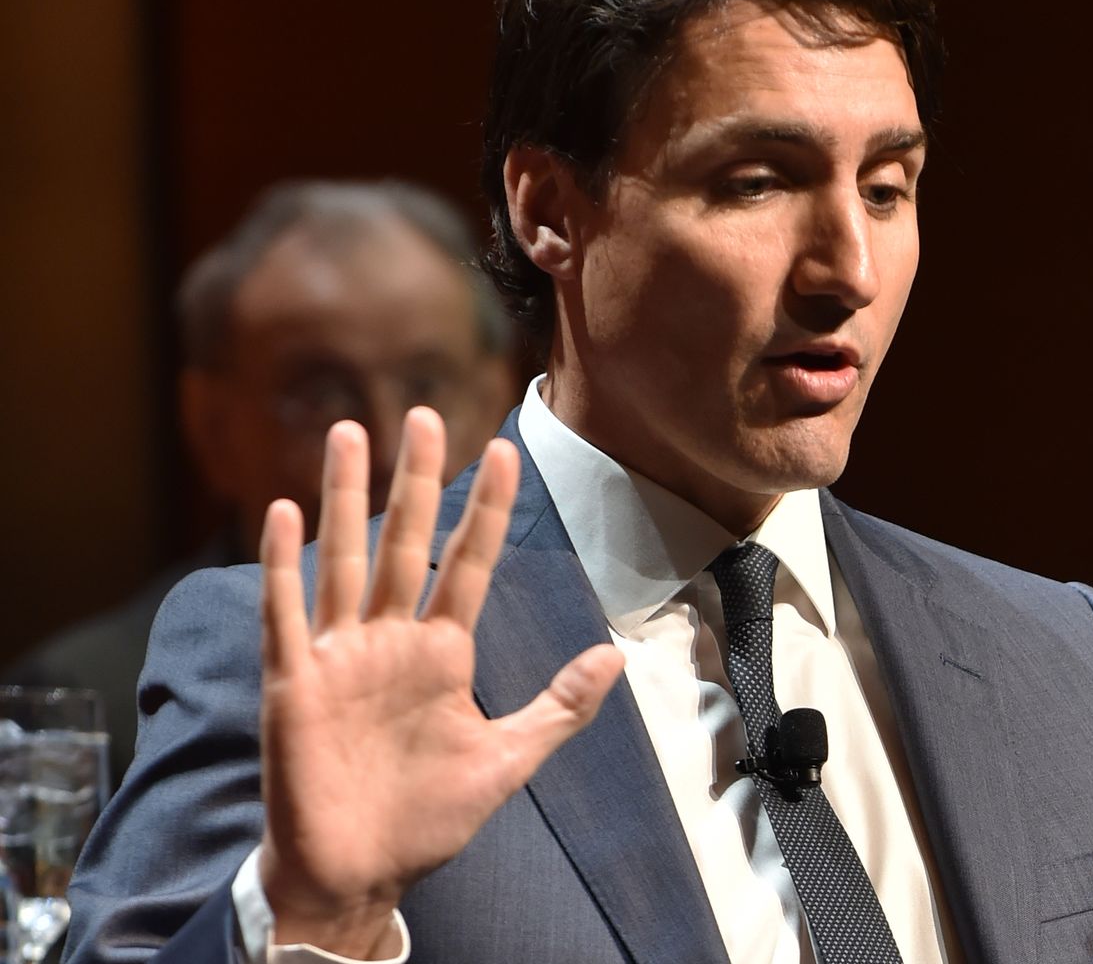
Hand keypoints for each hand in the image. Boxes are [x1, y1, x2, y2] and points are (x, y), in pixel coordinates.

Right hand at [255, 409, 624, 955]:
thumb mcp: (509, 761)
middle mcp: (390, 641)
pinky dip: (282, 565)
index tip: (504, 449)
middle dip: (417, 480)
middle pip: (407, 542)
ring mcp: (340, 657)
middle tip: (425, 413)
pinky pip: (286, 614)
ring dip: (345, 499)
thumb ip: (559, 707)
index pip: (468, 563)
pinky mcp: (295, 684)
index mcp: (442, 652)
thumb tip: (616, 656)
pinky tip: (282, 510)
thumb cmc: (429, 818)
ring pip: (344, 560)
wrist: (361, 873)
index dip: (485, 509)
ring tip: (349, 434)